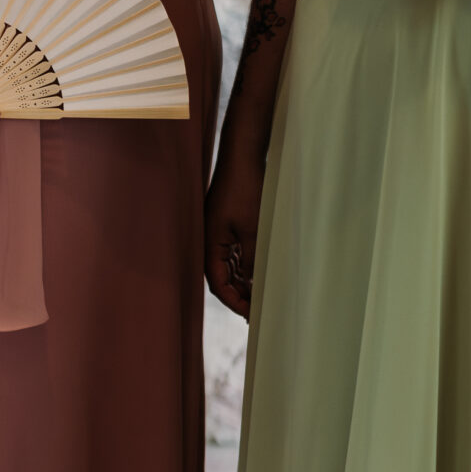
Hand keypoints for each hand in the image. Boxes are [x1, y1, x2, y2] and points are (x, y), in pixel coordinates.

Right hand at [202, 150, 263, 319]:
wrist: (242, 157)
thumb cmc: (243, 189)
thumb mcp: (252, 229)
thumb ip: (252, 259)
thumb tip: (253, 285)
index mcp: (209, 244)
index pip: (218, 283)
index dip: (233, 301)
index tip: (250, 314)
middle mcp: (210, 242)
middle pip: (222, 278)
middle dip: (239, 295)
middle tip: (258, 310)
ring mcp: (219, 233)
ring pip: (229, 267)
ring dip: (243, 281)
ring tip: (261, 295)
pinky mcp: (228, 225)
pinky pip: (234, 253)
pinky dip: (245, 265)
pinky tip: (259, 272)